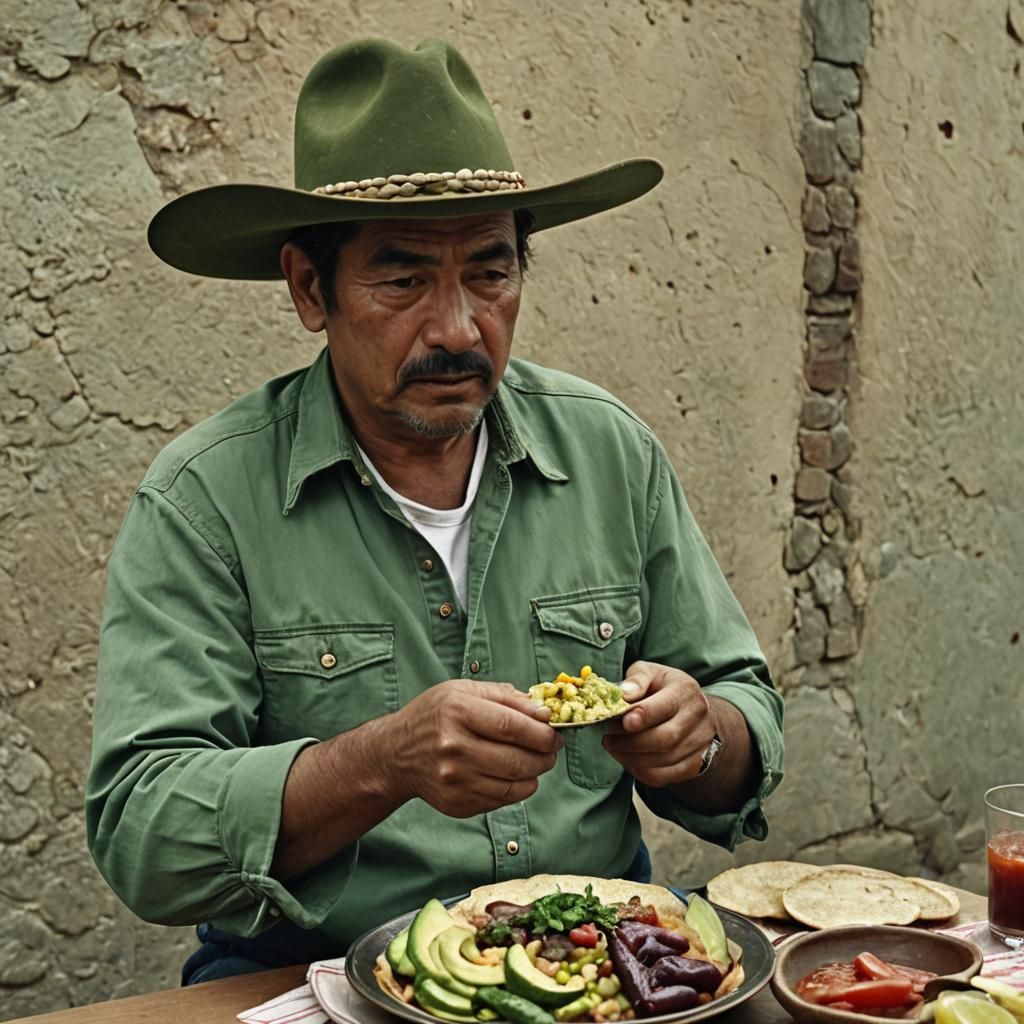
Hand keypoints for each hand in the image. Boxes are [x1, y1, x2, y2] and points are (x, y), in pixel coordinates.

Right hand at [386, 679, 563, 816]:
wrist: (396, 754)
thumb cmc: (435, 716)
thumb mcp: (463, 691)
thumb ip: (505, 697)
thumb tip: (544, 712)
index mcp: (456, 713)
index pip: (511, 726)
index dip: (541, 732)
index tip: (555, 732)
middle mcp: (453, 748)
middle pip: (517, 760)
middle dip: (545, 756)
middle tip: (551, 749)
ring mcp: (454, 781)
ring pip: (515, 785)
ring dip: (535, 774)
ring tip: (535, 761)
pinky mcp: (457, 804)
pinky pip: (502, 800)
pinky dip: (517, 789)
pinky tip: (512, 774)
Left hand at [601, 661, 717, 786]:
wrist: (691, 709)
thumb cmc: (662, 688)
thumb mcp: (650, 673)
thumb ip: (637, 680)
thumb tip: (623, 694)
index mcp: (685, 690)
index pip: (664, 707)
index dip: (642, 717)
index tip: (622, 722)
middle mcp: (698, 717)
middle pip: (664, 739)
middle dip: (630, 742)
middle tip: (608, 739)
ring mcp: (700, 743)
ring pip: (663, 760)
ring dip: (631, 758)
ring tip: (613, 748)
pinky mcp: (695, 764)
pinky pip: (665, 777)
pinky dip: (641, 772)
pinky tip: (627, 760)